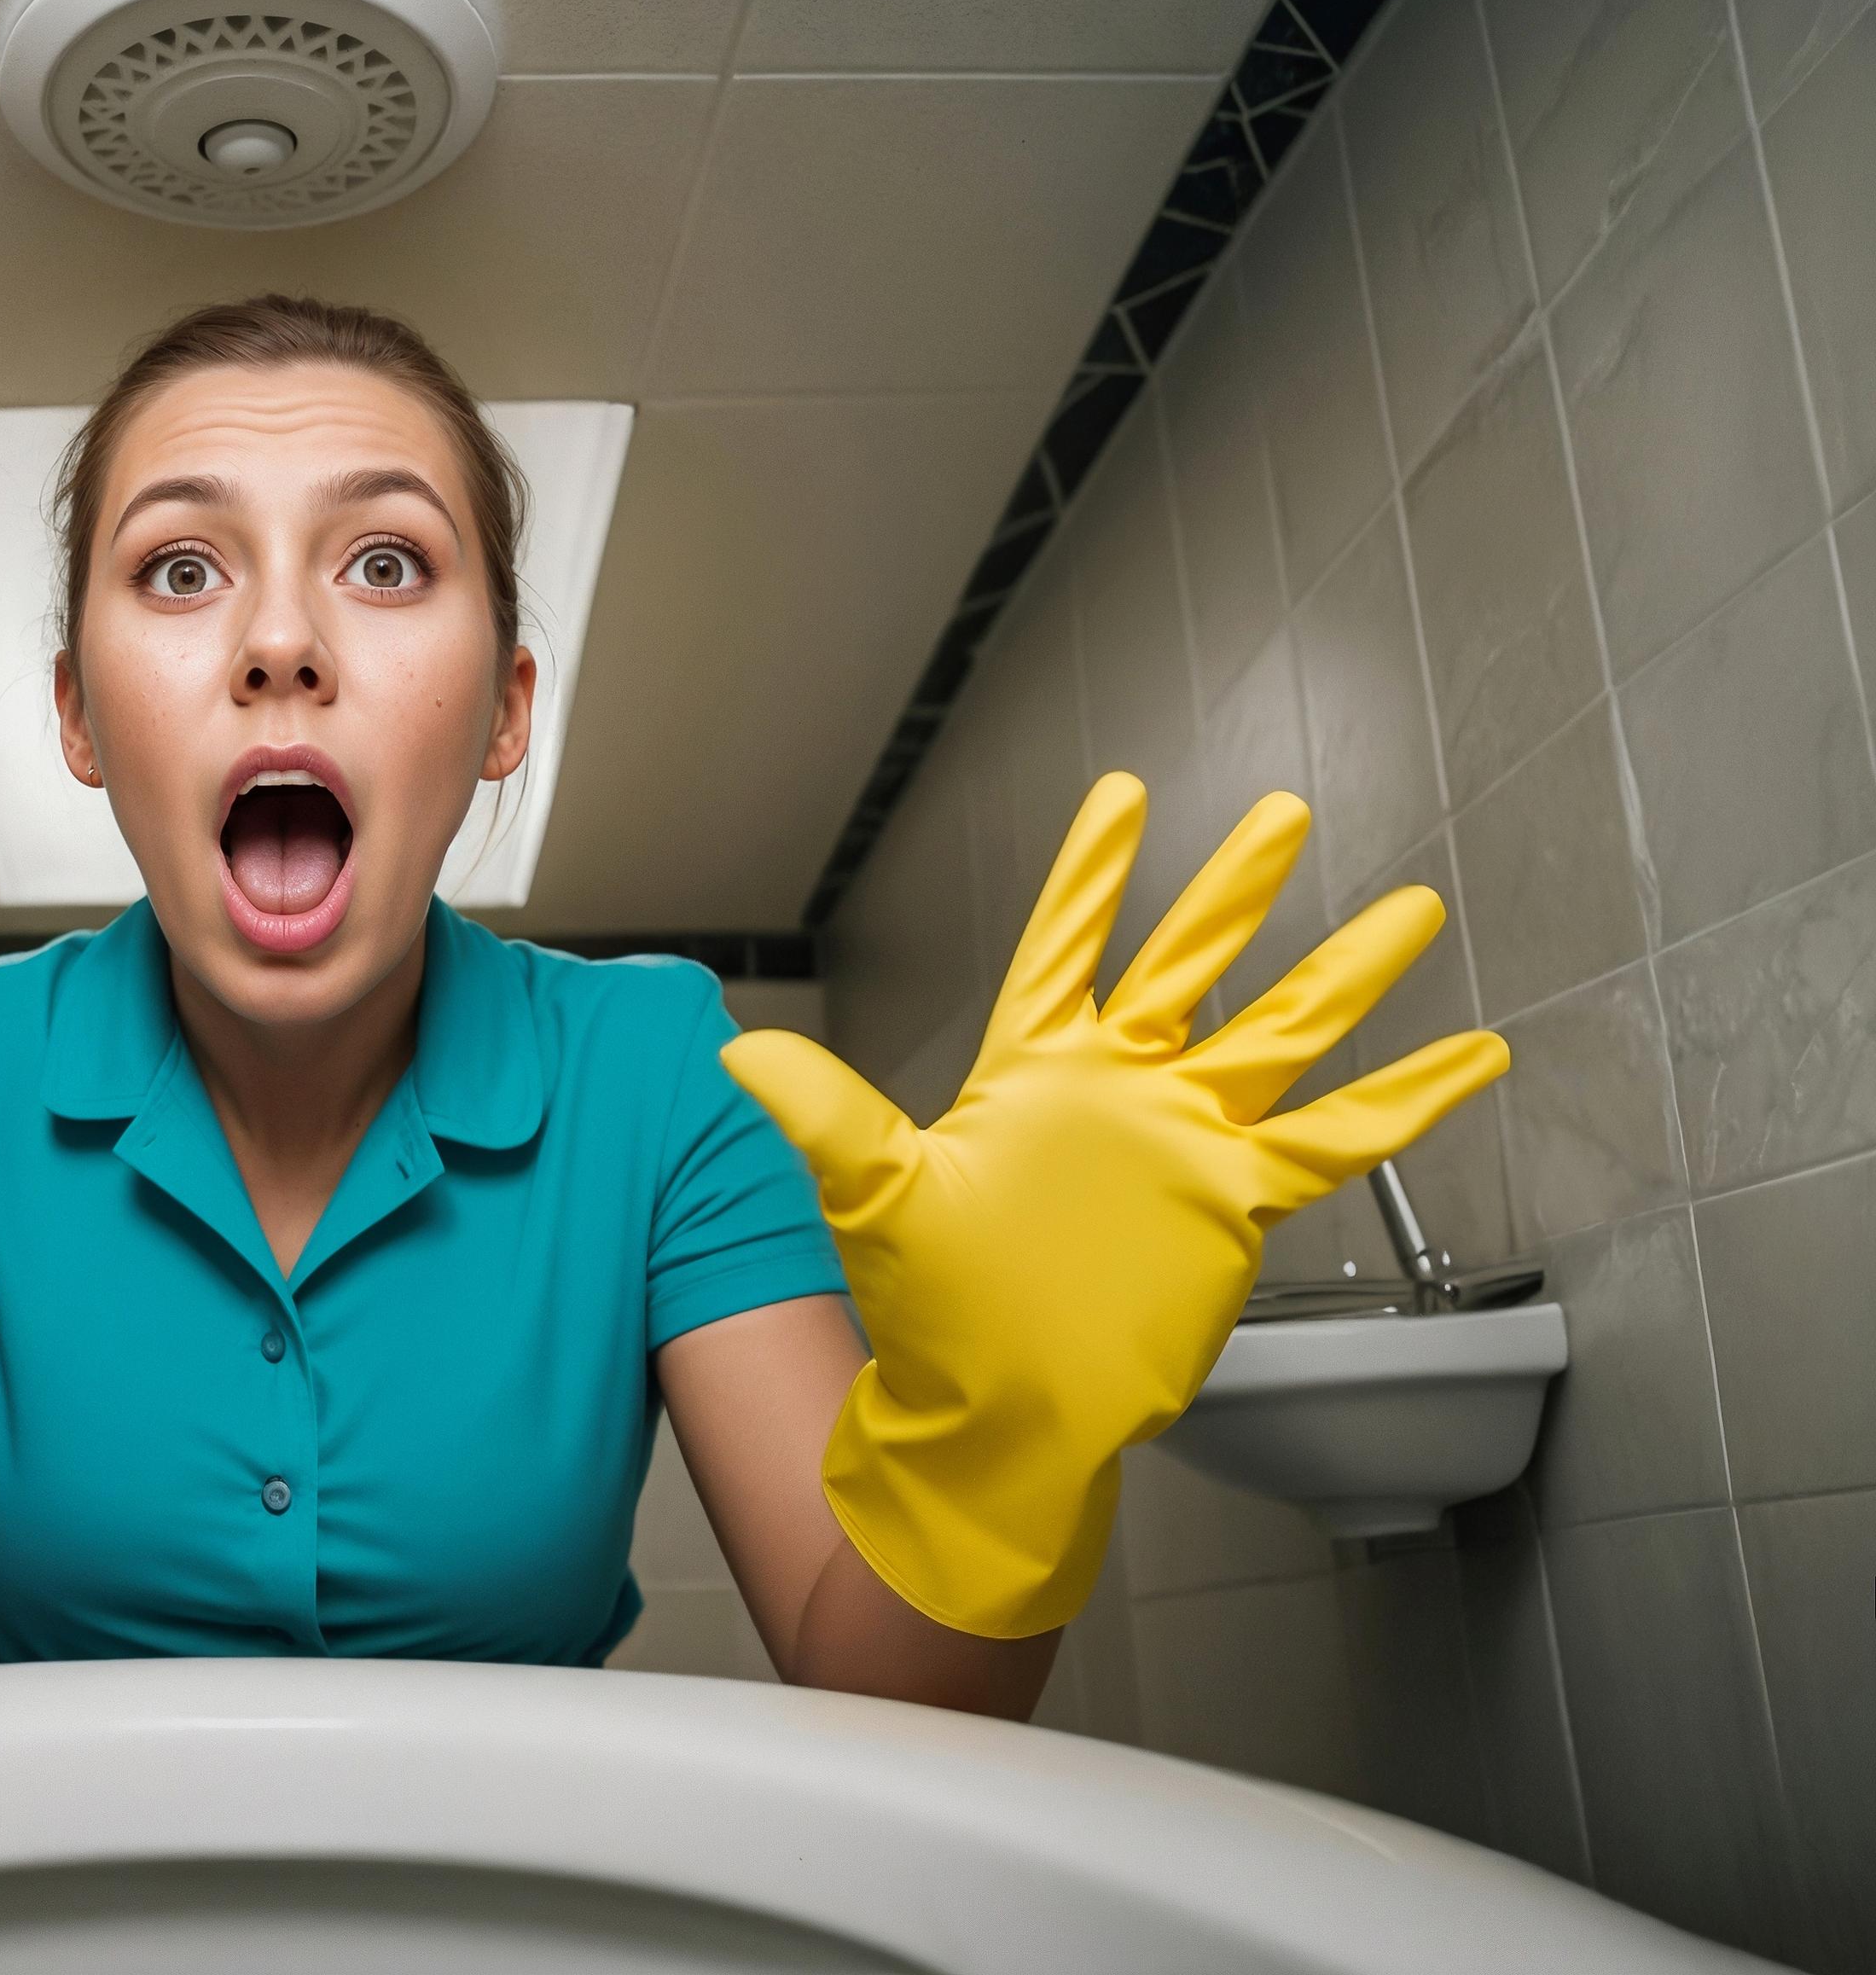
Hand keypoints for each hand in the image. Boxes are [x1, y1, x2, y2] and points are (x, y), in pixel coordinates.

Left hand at [722, 773, 1506, 1637]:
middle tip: (1281, 813)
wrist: (995, 1409)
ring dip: (1342, 972)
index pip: (1067, 946)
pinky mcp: (1230, 1202)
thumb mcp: (870, 1193)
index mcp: (1032, 1070)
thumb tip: (737, 1050)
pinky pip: (1332, 1140)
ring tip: (1409, 908)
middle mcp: (1118, 1089)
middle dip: (1232, 889)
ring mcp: (1182, 1141)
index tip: (1123, 796)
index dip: (1094, 875)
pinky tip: (1469, 1055)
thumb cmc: (931, 1309)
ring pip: (1280, 1032)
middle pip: (1189, 964)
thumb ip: (822, 1111)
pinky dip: (1401, 1099)